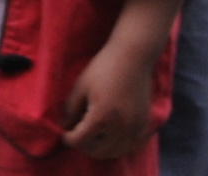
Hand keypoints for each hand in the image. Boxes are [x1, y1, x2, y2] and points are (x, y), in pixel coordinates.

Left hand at [61, 35, 165, 159]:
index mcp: (101, 117)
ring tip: (92, 137)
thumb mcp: (80, 87)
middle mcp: (119, 127)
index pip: (80, 141)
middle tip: (77, 135)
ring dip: (100, 149)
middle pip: (96, 151)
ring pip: (114, 152)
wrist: (133, 55)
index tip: (64, 133)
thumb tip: (64, 127)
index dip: (68, 138)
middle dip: (83, 145)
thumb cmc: (104, 67)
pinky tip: (110, 136)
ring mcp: (134, 127)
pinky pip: (128, 146)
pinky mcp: (143, 124)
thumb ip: (69, 110)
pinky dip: (117, 146)